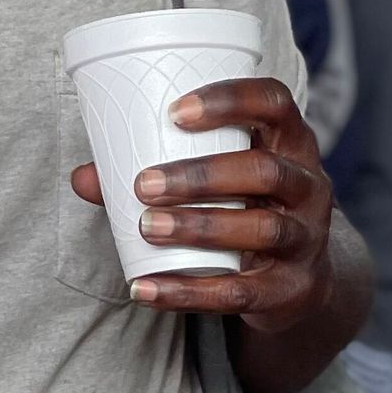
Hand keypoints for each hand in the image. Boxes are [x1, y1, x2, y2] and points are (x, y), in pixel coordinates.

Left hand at [71, 78, 335, 326]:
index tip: (176, 112)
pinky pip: (240, 292)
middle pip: (265, 171)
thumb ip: (156, 173)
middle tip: (144, 184)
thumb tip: (82, 178)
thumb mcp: (219, 184)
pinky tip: (145, 288)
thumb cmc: (246, 211)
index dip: (231, 101)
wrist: (299, 284)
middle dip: (202, 175)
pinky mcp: (290, 290)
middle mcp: (309, 187)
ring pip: (261, 229)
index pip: (275, 104)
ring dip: (199, 226)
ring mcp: (306, 241)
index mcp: (291, 144)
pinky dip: (188, 292)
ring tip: (147, 226)